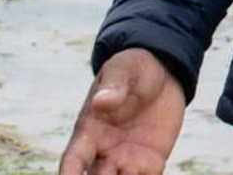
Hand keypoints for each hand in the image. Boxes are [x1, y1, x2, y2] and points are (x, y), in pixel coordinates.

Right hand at [59, 48, 185, 174]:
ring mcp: (127, 160)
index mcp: (89, 132)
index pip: (74, 160)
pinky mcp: (151, 162)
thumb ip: (114, 86)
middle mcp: (104, 152)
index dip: (70, 174)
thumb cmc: (133, 69)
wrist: (163, 73)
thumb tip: (101, 100)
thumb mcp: (123, 70)